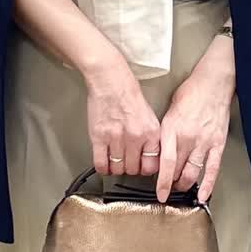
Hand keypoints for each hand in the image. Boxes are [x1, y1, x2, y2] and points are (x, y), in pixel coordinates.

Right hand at [84, 57, 164, 178]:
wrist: (111, 81)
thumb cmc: (129, 95)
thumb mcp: (150, 117)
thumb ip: (150, 138)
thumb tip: (149, 156)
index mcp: (151, 133)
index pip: (151, 166)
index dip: (144, 169)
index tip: (141, 167)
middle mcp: (135, 137)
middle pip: (133, 169)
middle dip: (129, 169)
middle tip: (126, 163)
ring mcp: (116, 138)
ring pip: (117, 169)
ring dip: (116, 169)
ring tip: (115, 162)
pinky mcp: (99, 137)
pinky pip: (101, 163)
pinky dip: (103, 168)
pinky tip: (104, 165)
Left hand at [155, 38, 235, 203]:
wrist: (214, 82)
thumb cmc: (191, 93)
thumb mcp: (169, 112)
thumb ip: (165, 133)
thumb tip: (159, 152)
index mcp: (172, 130)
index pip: (166, 164)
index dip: (162, 183)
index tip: (159, 194)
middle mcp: (188, 138)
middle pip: (178, 171)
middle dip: (172, 184)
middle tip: (168, 189)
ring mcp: (204, 142)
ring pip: (193, 173)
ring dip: (185, 185)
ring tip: (181, 188)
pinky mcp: (218, 144)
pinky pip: (212, 170)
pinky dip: (207, 185)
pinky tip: (202, 196)